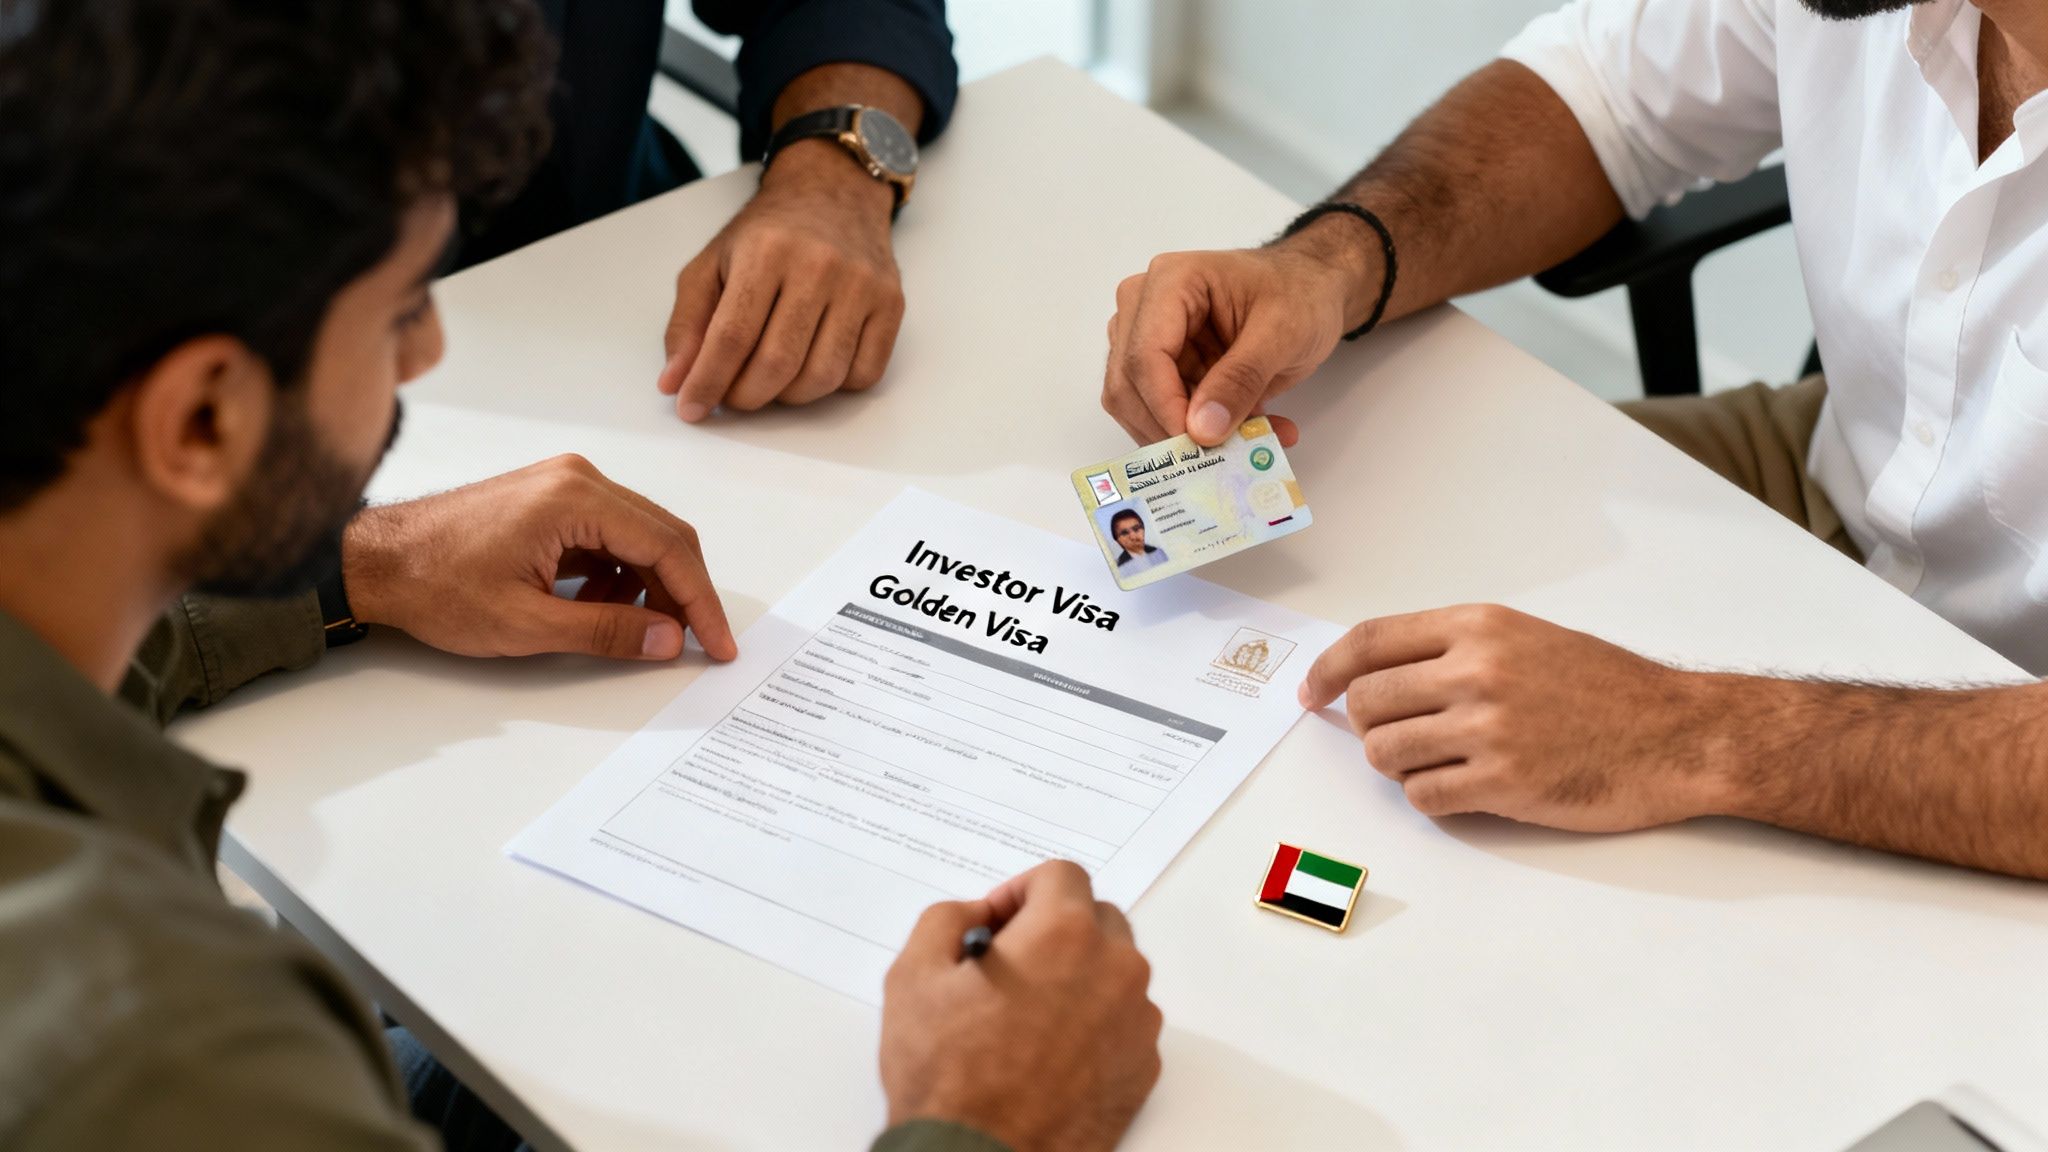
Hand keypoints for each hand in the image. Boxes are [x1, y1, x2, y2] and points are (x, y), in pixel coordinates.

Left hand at [341, 454, 737, 662]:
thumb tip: (667, 638)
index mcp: (576, 498)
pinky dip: (619, 572)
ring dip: (650, 585)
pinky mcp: (551, 498)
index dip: (700, 600)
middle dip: (684, 592)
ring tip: (639, 631)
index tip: (716, 642)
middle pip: (662, 534)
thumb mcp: (527, 624)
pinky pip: (609, 533)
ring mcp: (564, 483)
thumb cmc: (436, 585)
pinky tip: (600, 605)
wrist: (375, 561)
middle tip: (697, 642)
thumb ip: (607, 630)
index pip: (667, 547)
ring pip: (638, 534)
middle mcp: (578, 478)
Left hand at [657, 142, 902, 421]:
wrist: (834, 193)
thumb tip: (674, 383)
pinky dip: (833, 387)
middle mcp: (818, 265)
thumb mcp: (712, 263)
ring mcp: (861, 286)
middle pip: (778, 363)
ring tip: (770, 379)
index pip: (732, 336)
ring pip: (822, 377)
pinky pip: (863, 375)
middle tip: (732, 396)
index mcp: (765, 251)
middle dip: (746, 396)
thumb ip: (687, 324)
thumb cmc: (768, 234)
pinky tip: (813, 363)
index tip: (691, 408)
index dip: (708, 382)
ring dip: (788, 396)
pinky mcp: (891, 304)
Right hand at [879, 861, 1163, 1151]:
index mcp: (1065, 934)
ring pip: (1115, 970)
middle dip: (1055, 927)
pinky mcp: (1143, 1066)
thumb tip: (978, 914)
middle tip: (1010, 963)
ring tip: (1027, 1013)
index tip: (998, 921)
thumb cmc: (948, 1077)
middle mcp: (1116, 969)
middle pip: (1097, 918)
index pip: (1061, 875)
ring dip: (1078, 974)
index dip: (1021, 890)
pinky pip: (1124, 1022)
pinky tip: (1050, 1051)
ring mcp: (1137, 1021)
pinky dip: (1095, 1022)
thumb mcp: (913, 975)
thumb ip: (947, 918)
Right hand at [1102, 220, 1377, 447]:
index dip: (1165, 407)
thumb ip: (1242, 379)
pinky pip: (1159, 414)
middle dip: (1170, 428)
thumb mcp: (1283, 333)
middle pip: (1129, 384)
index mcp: (1171, 282)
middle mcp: (1143, 306)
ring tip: (1248, 440)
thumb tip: (1202, 430)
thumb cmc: (1298, 294)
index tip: (1199, 444)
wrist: (1309, 288)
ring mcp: (1144, 337)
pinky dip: (1197, 433)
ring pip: (1135, 406)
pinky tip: (1246, 433)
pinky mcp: (1157, 369)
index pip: (1145, 355)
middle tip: (1223, 455)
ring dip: (1185, 436)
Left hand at [1298, 605, 1738, 831]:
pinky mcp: (1503, 782)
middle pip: (1368, 702)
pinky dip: (1430, 797)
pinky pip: (1423, 796)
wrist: (1677, 734)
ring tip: (1438, 762)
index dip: (1328, 670)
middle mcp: (1477, 670)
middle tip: (1396, 738)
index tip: (1313, 694)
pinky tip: (1461, 788)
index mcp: (1478, 627)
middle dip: (1368, 727)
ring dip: (1398, 765)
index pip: (1369, 641)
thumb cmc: (1607, 688)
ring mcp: (1488, 728)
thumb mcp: (1526, 639)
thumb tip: (1377, 675)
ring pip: (1386, 752)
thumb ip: (1453, 650)